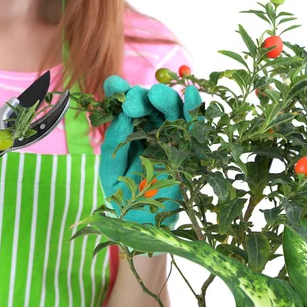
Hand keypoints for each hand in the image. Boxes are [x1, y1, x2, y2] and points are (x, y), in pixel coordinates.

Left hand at [99, 75, 202, 226]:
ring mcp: (172, 137)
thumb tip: (122, 114)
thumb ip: (115, 141)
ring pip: (173, 109)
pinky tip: (191, 95)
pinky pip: (196, 126)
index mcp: (129, 128)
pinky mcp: (190, 149)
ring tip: (155, 96)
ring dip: (166, 98)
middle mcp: (151, 128)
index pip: (125, 103)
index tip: (113, 86)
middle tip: (132, 102)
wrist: (142, 220)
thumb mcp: (110, 168)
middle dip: (141, 96)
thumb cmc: (124, 193)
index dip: (120, 91)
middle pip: (150, 102)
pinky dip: (195, 109)